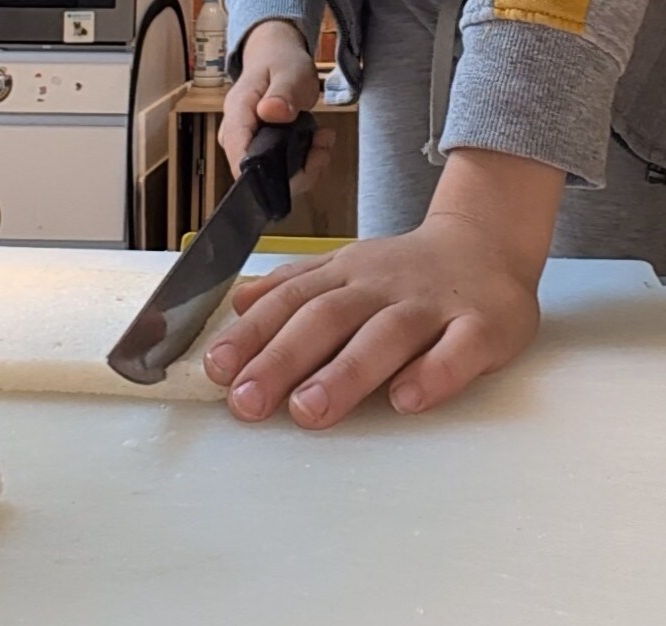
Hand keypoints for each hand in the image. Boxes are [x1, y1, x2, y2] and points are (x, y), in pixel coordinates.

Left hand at [204, 149, 565, 428]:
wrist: (485, 244)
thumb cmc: (403, 273)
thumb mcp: (343, 269)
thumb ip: (292, 287)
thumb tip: (238, 303)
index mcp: (345, 274)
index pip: (291, 302)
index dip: (252, 335)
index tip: (218, 370)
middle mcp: (383, 286)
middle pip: (329, 318)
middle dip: (283, 359)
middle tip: (248, 402)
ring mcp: (433, 305)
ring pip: (387, 335)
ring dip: (345, 372)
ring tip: (308, 410)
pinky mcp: (483, 326)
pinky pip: (460, 349)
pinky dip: (434, 374)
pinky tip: (405, 400)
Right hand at [219, 20, 334, 192]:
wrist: (276, 58)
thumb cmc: (280, 63)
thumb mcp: (289, 71)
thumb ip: (283, 92)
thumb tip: (271, 112)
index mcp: (237, 115)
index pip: (240, 159)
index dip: (268, 175)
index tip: (305, 167)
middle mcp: (237, 137)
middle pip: (259, 174)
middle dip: (297, 170)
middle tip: (323, 145)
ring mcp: (248, 146)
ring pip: (274, 177)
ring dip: (307, 166)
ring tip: (324, 139)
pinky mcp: (262, 153)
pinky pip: (283, 171)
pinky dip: (307, 163)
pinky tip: (319, 142)